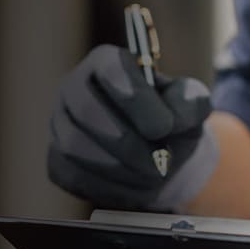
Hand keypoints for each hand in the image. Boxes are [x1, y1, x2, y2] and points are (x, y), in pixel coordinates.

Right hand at [48, 45, 217, 211]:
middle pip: (86, 110)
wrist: (160, 157)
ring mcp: (60, 124)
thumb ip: (191, 103)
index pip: (110, 69)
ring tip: (152, 174)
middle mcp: (75, 87)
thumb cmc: (172, 122)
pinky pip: (72, 175)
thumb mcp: (192, 105)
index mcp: (106, 62)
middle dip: (127, 143)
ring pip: (75, 147)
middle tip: (160, 163)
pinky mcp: (57, 159)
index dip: (136, 99)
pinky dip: (109, 186)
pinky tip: (134, 184)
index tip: (164, 128)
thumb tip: (174, 118)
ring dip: (120, 168)